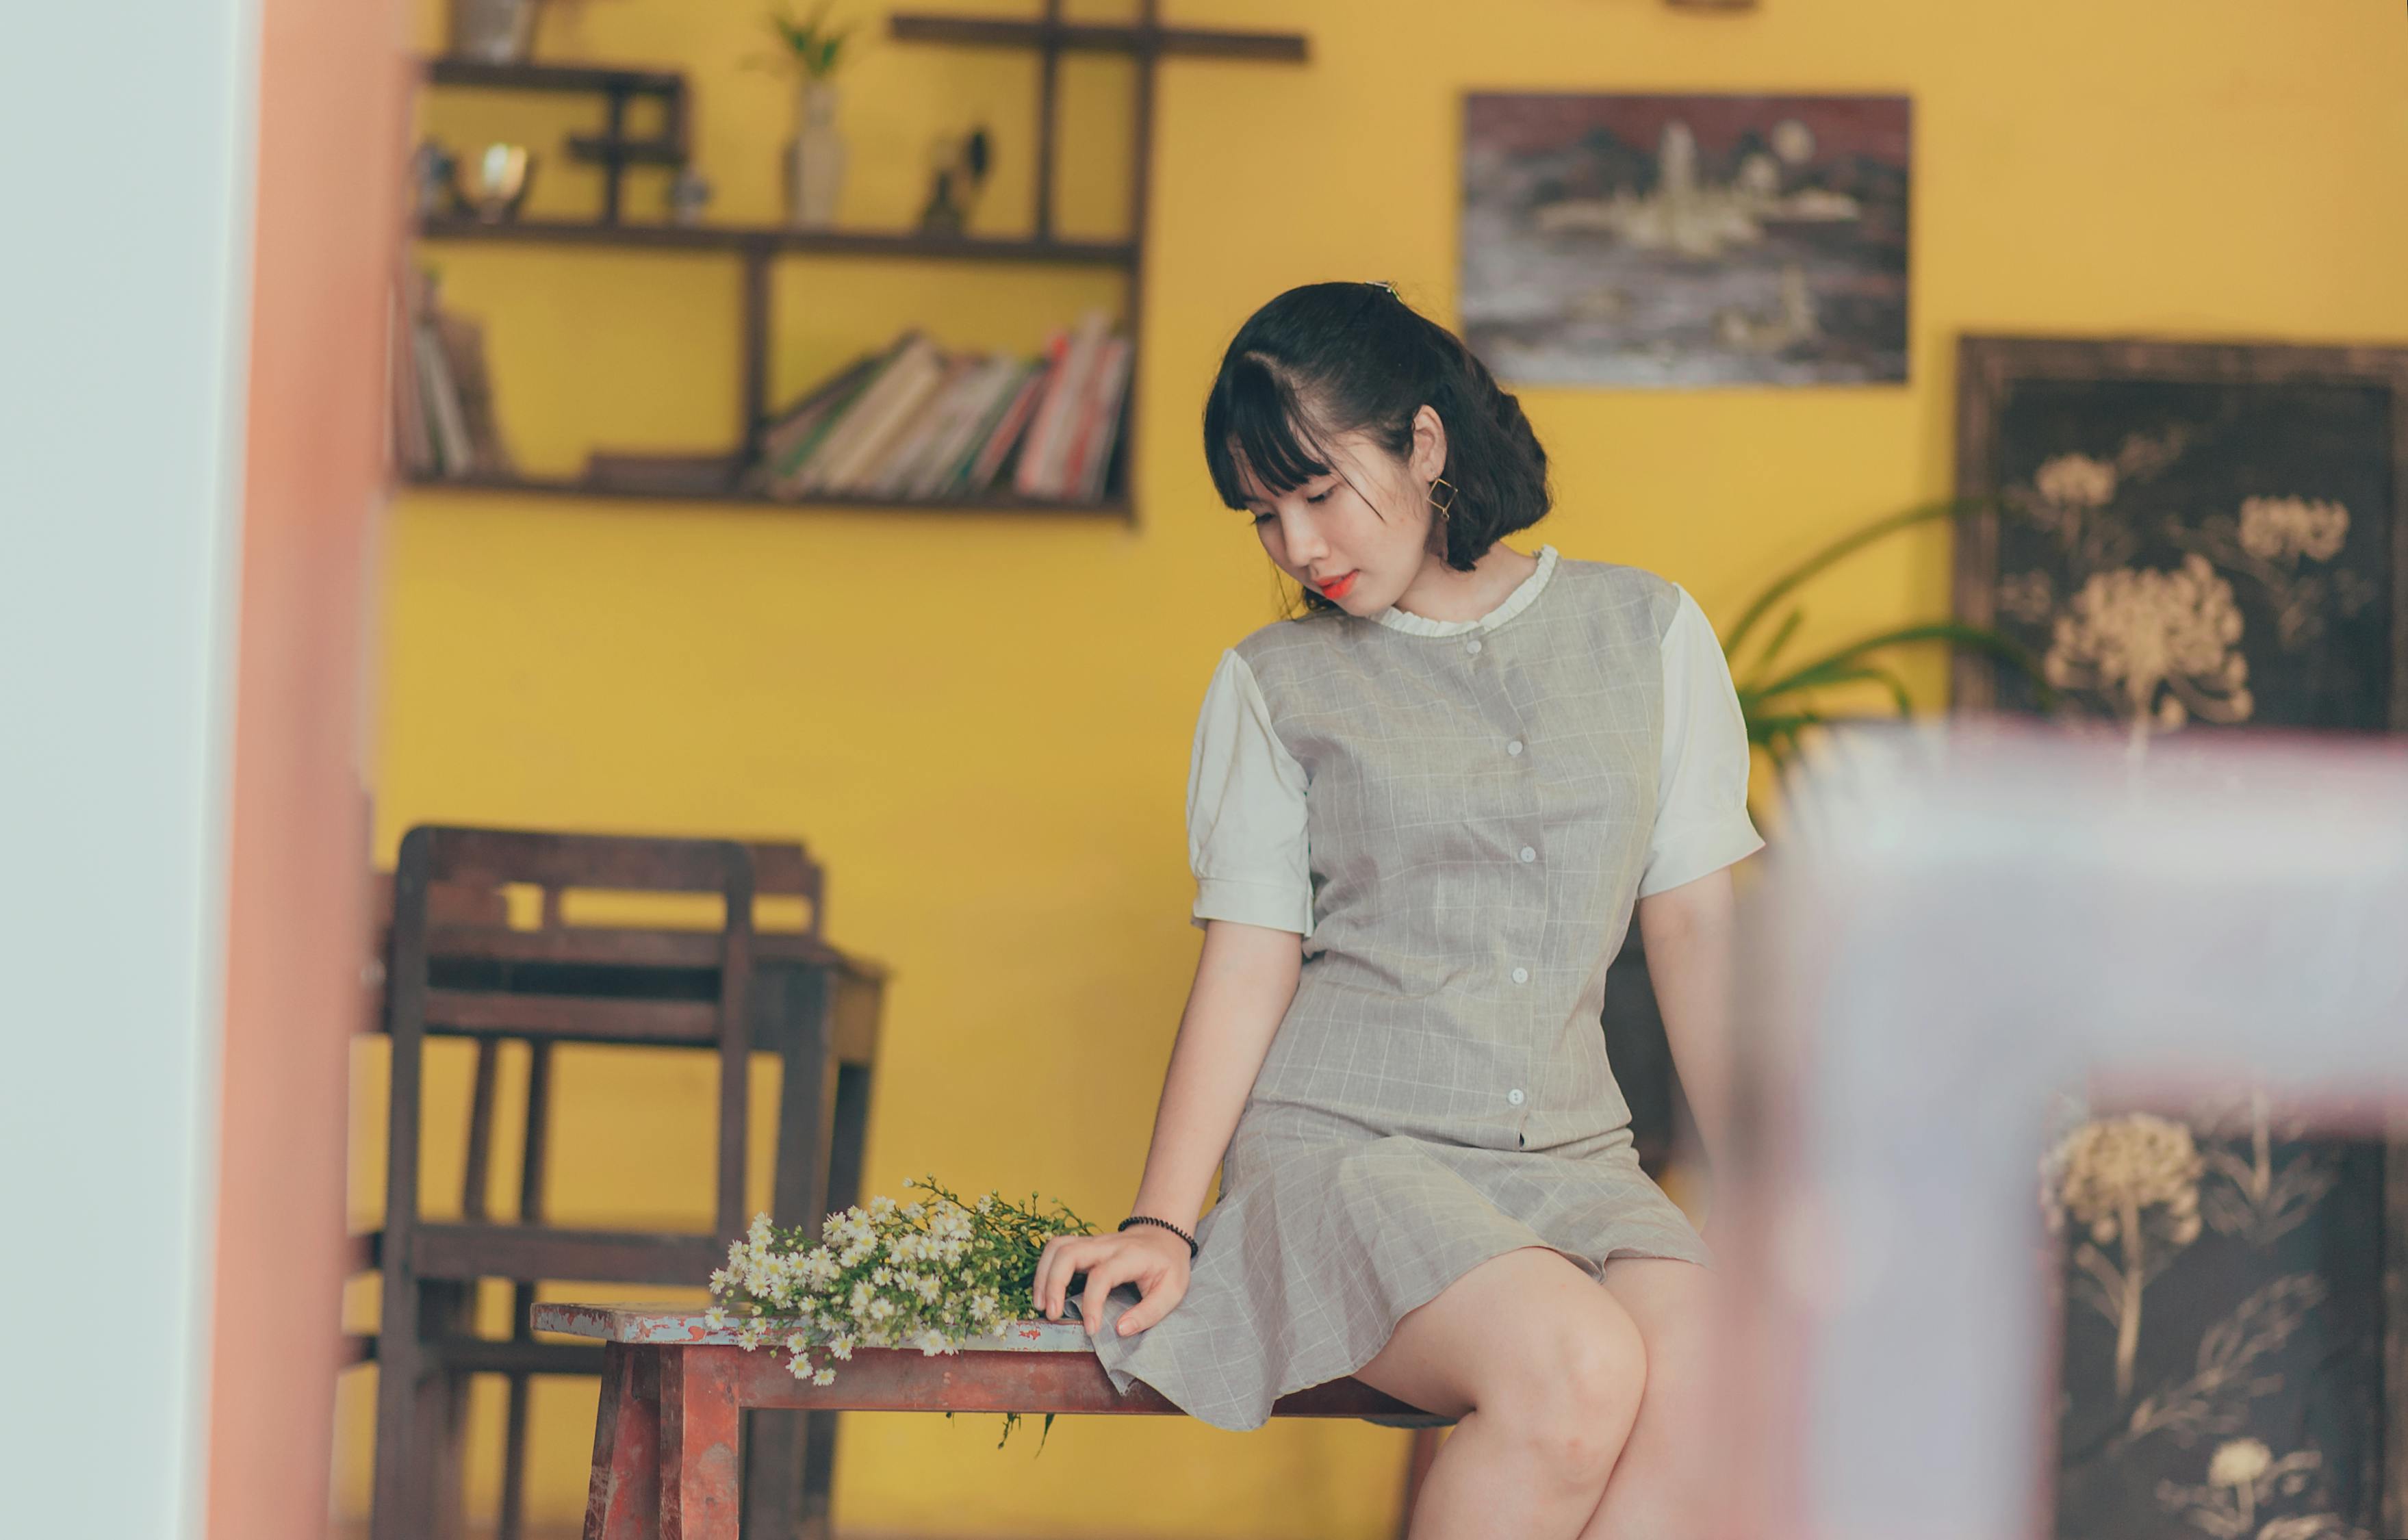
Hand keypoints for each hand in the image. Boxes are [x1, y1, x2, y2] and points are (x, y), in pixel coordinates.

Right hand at [1031, 1224, 1191, 1339]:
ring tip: (1040, 1305)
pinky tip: (1043, 1291)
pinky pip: (1056, 1248)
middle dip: (1054, 1284)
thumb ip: (1149, 1313)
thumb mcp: (1172, 1291)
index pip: (1102, 1276)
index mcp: (1130, 1256)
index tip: (1091, 1330)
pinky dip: (1044, 1268)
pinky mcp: (1083, 1245)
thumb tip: (1120, 1330)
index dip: (1092, 1304)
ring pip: (1057, 1246)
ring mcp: (1092, 1242)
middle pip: (1069, 1253)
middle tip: (1053, 1314)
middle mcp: (1107, 1245)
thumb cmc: (1168, 1265)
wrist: (1164, 1235)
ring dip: (1043, 1275)